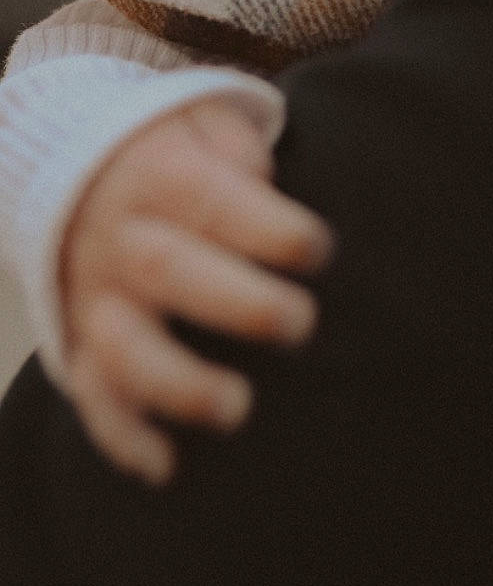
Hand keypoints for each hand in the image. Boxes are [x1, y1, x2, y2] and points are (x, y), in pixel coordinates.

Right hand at [60, 95, 333, 486]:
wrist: (78, 174)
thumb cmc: (175, 152)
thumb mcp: (203, 120)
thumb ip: (238, 147)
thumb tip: (264, 181)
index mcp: (158, 174)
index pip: (211, 198)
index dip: (268, 227)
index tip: (320, 250)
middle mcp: (120, 238)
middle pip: (167, 270)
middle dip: (238, 303)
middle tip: (301, 324)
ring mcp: (96, 297)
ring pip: (122, 349)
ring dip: (179, 384)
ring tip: (239, 408)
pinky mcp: (81, 345)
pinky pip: (93, 398)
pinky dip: (125, 437)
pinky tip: (169, 465)